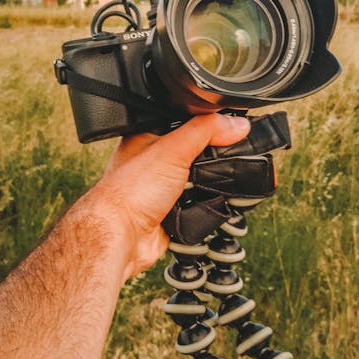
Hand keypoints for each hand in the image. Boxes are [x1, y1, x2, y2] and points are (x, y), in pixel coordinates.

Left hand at [77, 114, 250, 283]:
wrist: (122, 236)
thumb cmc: (129, 192)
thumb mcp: (173, 149)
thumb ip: (206, 131)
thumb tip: (236, 122)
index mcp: (150, 137)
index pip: (188, 122)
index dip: (211, 124)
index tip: (234, 128)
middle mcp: (156, 161)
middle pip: (199, 152)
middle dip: (214, 158)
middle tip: (229, 157)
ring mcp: (165, 187)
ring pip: (202, 179)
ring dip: (212, 183)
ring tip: (216, 182)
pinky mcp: (173, 210)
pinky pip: (201, 203)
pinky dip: (208, 205)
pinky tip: (208, 202)